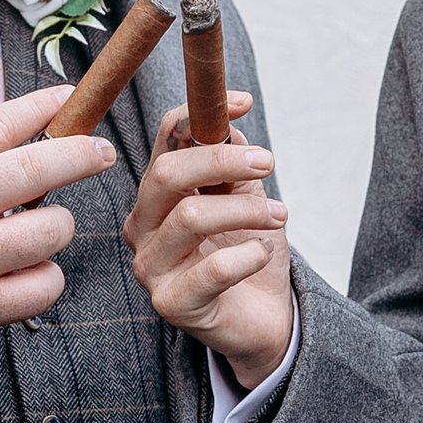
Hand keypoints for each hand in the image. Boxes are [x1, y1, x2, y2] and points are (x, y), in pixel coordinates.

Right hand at [0, 63, 113, 357]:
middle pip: (40, 169)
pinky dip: (45, 278)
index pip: (1, 124)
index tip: (67, 98)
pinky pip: (44, 287)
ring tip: (38, 226)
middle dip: (82, 153)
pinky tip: (26, 271)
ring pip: (51, 230)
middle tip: (101, 152)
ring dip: (57, 224)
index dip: (43, 107)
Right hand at [123, 93, 294, 385]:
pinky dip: (248, 255)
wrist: (262, 319)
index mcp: (157, 195)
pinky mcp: (172, 304)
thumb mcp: (244, 197)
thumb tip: (229, 119)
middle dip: (222, 160)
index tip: (243, 103)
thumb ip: (231, 160)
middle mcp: (144, 227)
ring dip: (246, 209)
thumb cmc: (247, 254)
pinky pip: (213, 269)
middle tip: (268, 161)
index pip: (164, 142)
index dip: (197, 114)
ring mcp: (152, 268)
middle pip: (168, 174)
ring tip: (279, 215)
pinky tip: (261, 254)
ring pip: (191, 216)